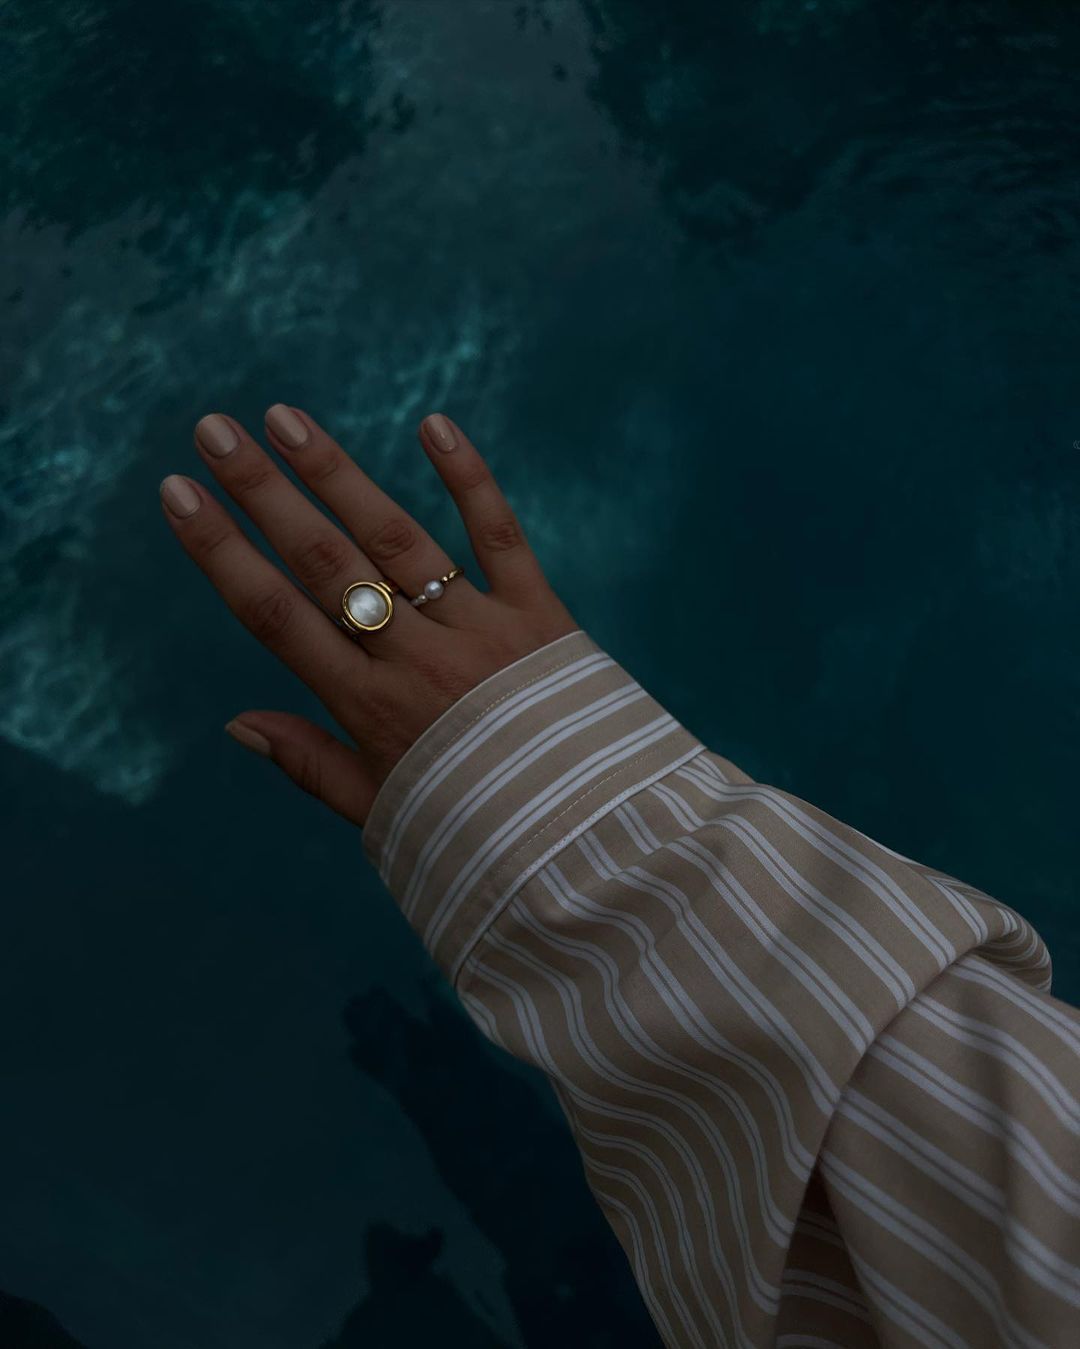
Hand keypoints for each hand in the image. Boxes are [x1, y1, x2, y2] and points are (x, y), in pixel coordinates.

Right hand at [160, 407, 578, 826]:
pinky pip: (500, 537)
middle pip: (327, 564)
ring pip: (397, 540)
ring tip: (286, 419)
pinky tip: (433, 424)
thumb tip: (235, 724)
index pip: (277, 617)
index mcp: (370, 710)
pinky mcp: (540, 615)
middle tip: (214, 433)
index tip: (178, 496)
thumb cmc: (475, 829)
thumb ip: (310, 764)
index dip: (222, 553)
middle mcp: (418, 660)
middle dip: (264, 495)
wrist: (588, 842)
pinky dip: (470, 480)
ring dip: (338, 475)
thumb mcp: (382, 811)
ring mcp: (480, 631)